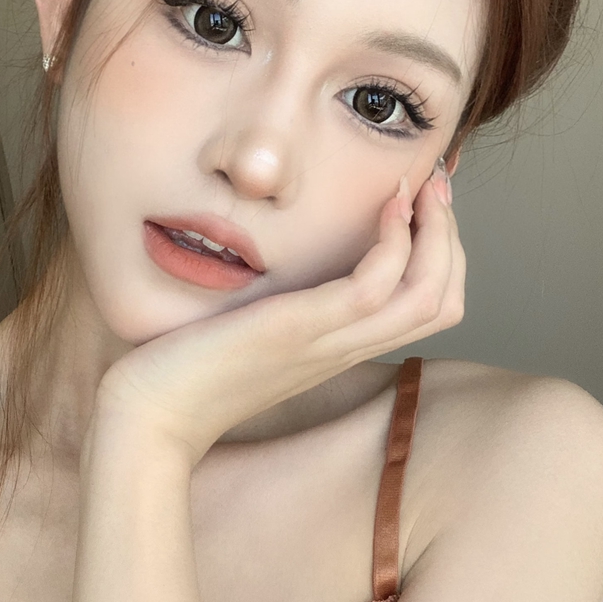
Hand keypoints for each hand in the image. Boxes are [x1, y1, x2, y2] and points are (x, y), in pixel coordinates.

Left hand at [95, 170, 463, 465]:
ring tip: (422, 187)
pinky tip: (385, 206)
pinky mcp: (298, 331)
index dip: (443, 251)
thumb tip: (286, 262)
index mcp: (340, 346)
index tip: (425, 201)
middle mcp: (345, 347)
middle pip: (443, 299)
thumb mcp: (251, 327)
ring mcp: (327, 342)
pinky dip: (395, 242)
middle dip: (452, 235)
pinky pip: (374, 287)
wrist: (151, 416)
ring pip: (428, 295)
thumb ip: (283, 302)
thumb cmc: (189, 368)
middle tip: (435, 186)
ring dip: (437, 232)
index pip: (428, 306)